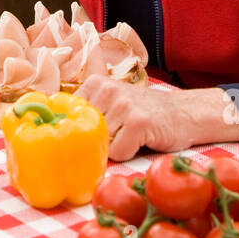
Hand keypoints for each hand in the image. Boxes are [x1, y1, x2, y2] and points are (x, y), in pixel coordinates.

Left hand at [78, 76, 238, 161]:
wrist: (185, 113)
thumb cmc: (145, 114)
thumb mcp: (112, 103)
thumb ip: (87, 112)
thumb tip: (53, 134)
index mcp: (94, 83)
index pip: (65, 116)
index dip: (75, 132)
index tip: (83, 136)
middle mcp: (106, 89)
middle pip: (83, 132)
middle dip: (96, 142)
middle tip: (117, 136)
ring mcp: (122, 104)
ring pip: (100, 143)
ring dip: (114, 148)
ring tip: (131, 136)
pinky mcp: (137, 122)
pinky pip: (117, 152)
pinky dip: (127, 154)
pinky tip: (141, 141)